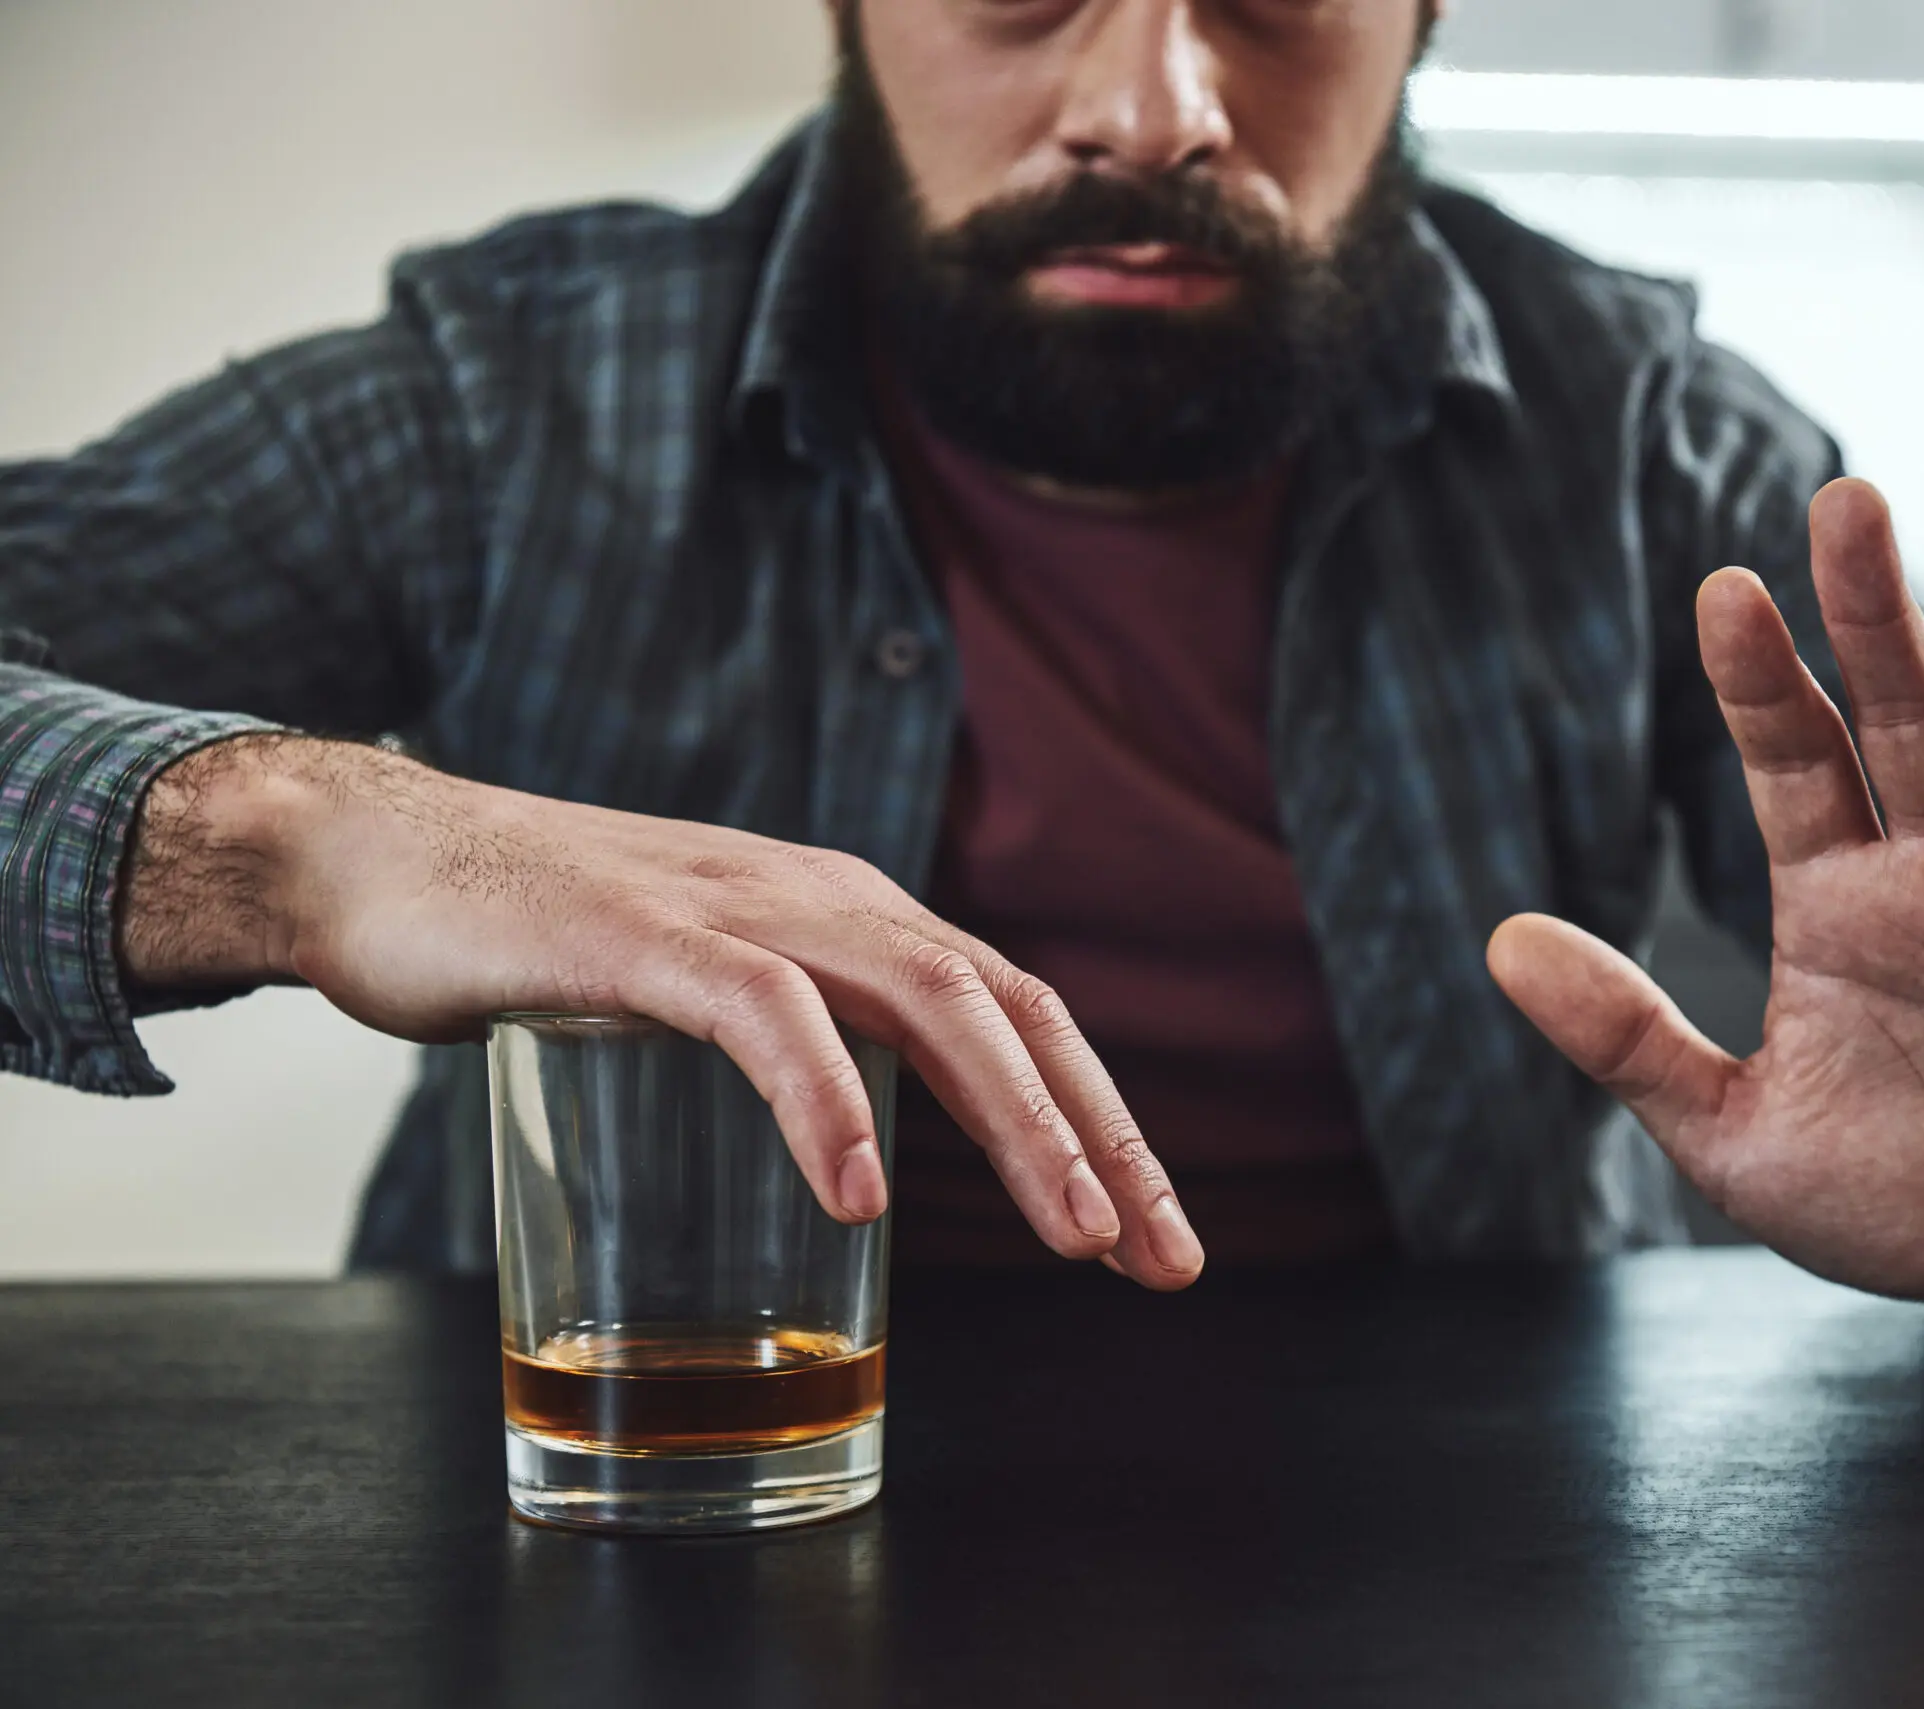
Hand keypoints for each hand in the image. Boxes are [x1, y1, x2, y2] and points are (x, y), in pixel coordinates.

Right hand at [117, 736, 1203, 1288]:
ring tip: (1078, 1235)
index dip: (1104, 1121)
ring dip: (1018, 1122)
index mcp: (851, 918)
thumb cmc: (545, 941)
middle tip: (1162, 1259)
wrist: (375, 858)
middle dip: (1104, 1138)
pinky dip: (825, 1097)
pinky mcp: (640, 936)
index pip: (1019, 1016)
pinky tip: (859, 1192)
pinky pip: (762, 1011)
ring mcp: (738, 910)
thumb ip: (799, 1042)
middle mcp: (825, 900)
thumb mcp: (712, 991)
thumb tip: (869, 1150)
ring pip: (925, 1002)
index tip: (1158, 1237)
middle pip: (1009, 1013)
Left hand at [1490, 480, 1923, 1338]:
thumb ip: (1627, 1037)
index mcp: (1838, 901)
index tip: (1723, 591)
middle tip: (1847, 500)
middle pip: (1910, 716)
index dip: (1762, 680)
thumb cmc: (1883, 1200)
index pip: (1794, 762)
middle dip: (1877, 613)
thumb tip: (1499, 942)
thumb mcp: (1732, 1131)